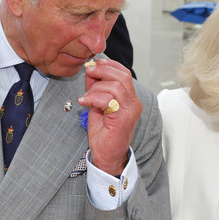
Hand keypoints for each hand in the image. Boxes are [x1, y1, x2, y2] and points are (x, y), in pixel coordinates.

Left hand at [78, 59, 141, 175]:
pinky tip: (84, 102)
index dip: (110, 65)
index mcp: (129, 98)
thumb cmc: (104, 134)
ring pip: (115, 86)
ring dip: (95, 88)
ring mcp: (130, 110)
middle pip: (122, 76)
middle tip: (89, 72)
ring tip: (86, 97)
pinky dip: (93, 98)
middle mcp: (133, 103)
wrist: (107, 156)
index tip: (96, 64)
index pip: (125, 73)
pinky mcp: (123, 118)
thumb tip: (91, 71)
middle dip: (103, 71)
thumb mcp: (98, 105)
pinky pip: (108, 100)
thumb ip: (96, 88)